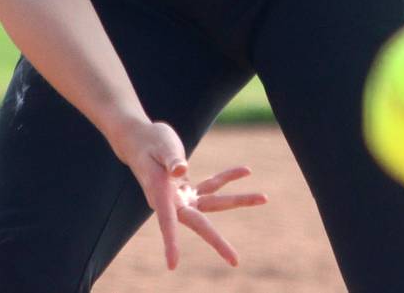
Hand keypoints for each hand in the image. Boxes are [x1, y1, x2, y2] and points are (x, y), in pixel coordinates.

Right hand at [114, 119, 267, 269]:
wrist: (139, 139)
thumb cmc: (149, 141)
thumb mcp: (161, 146)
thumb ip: (171, 160)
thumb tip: (183, 172)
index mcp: (160, 194)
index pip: (167, 221)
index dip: (170, 242)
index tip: (172, 264)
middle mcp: (172, 201)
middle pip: (199, 223)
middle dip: (218, 242)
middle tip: (235, 261)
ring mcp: (181, 197)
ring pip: (214, 203)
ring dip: (239, 200)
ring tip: (264, 198)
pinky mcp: (188, 188)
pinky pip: (212, 185)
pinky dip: (228, 178)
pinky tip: (245, 171)